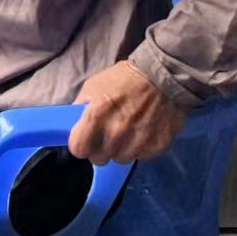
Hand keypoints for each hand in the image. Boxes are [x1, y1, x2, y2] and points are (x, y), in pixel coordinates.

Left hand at [67, 60, 187, 164]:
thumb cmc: (123, 79)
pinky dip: (140, 149)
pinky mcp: (158, 145)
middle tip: (106, 137)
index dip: (80, 146)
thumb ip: (81, 107)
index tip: (85, 141)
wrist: (162, 75)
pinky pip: (142, 157)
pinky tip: (142, 134)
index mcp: (97, 114)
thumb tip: (74, 124)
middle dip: (100, 149)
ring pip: (121, 159)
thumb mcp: (93, 85)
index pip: (79, 149)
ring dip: (120, 150)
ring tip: (126, 134)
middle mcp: (117, 131)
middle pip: (100, 159)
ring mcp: (139, 140)